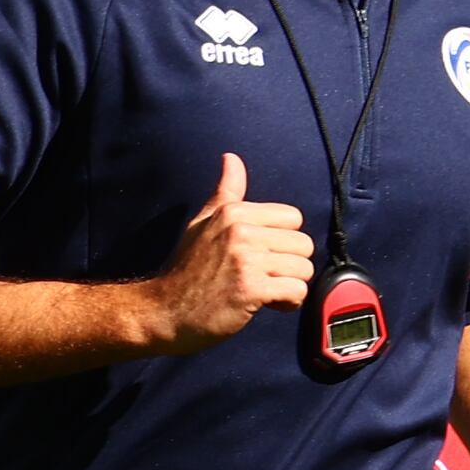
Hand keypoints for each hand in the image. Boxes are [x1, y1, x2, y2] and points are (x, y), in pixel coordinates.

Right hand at [139, 151, 313, 352]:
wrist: (165, 311)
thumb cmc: (187, 270)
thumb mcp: (202, 223)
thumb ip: (225, 193)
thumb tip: (232, 158)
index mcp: (233, 212)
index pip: (293, 218)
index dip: (283, 241)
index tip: (264, 255)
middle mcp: (241, 231)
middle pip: (304, 244)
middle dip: (290, 265)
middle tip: (265, 277)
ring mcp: (245, 260)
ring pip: (304, 269)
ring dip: (290, 286)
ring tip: (264, 291)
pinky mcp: (250, 289)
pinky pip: (297, 291)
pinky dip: (288, 303)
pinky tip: (267, 305)